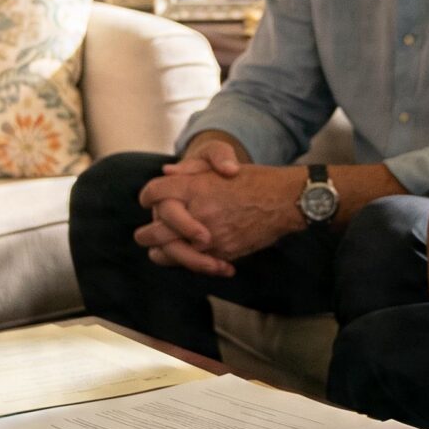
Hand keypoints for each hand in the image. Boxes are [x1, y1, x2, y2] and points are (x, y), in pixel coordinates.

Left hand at [134, 142, 303, 275]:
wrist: (284, 200)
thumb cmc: (254, 180)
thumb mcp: (220, 165)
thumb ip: (191, 168)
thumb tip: (167, 173)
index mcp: (193, 186)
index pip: (154, 193)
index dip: (146, 196)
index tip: (146, 201)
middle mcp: (197, 211)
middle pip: (155, 229)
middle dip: (147, 233)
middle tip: (144, 235)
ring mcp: (209, 235)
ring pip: (172, 252)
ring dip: (163, 253)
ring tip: (158, 253)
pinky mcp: (222, 252)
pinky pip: (197, 263)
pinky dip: (191, 263)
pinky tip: (191, 259)